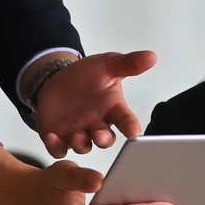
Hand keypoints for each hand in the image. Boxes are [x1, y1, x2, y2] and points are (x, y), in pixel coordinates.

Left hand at [33, 50, 156, 156]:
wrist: (58, 80)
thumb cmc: (87, 76)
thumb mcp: (108, 65)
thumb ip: (128, 64)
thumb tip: (151, 56)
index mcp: (113, 109)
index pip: (127, 120)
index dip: (131, 127)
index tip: (134, 133)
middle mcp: (98, 124)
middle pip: (106, 139)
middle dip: (104, 139)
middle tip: (100, 136)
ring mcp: (79, 132)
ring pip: (84, 146)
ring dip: (82, 144)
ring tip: (78, 137)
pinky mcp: (59, 137)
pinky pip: (58, 148)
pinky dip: (56, 147)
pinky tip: (53, 138)